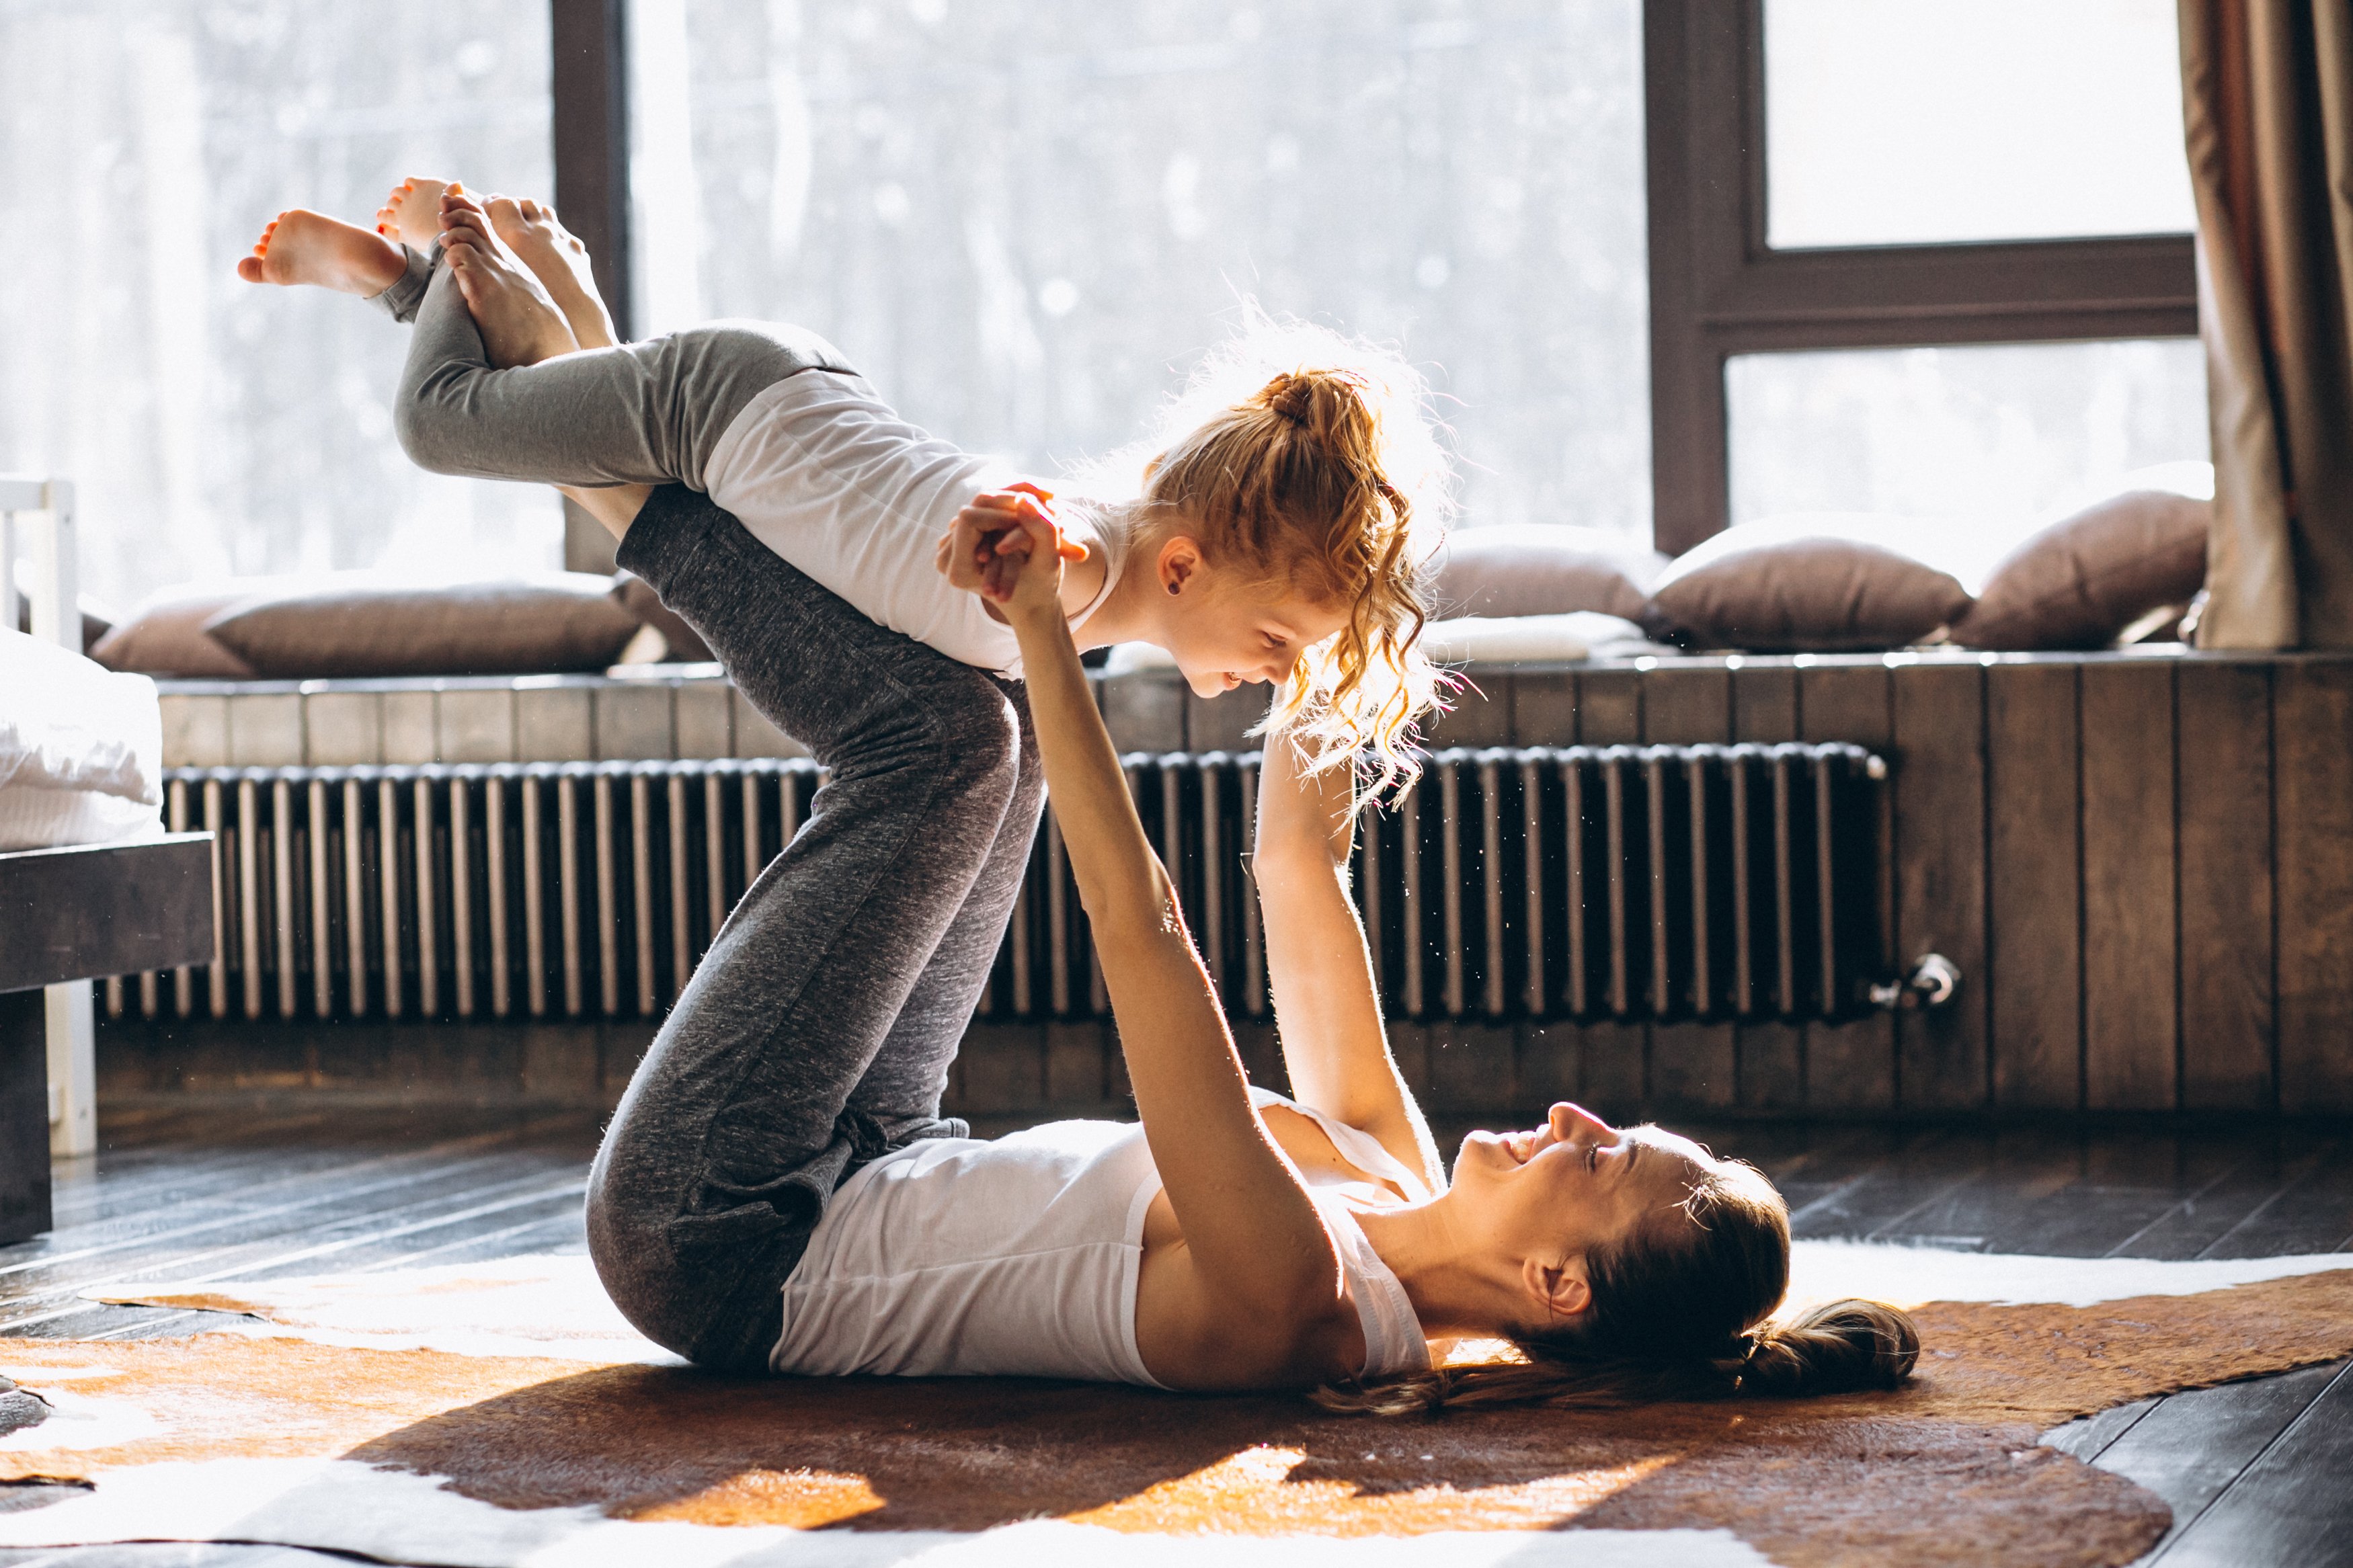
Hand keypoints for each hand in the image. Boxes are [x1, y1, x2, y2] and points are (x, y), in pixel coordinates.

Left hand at [937, 482, 1080, 608]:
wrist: (1029, 603)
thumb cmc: (1040, 587)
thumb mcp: (1048, 561)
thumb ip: (1041, 530)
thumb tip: (1024, 498)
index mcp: (960, 571)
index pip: (970, 518)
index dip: (1000, 511)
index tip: (1026, 516)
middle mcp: (945, 559)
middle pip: (971, 509)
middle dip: (1006, 504)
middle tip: (1036, 504)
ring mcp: (947, 547)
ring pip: (974, 507)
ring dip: (1005, 505)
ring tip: (1031, 510)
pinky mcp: (955, 538)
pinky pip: (976, 511)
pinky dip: (1000, 508)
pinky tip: (1020, 512)